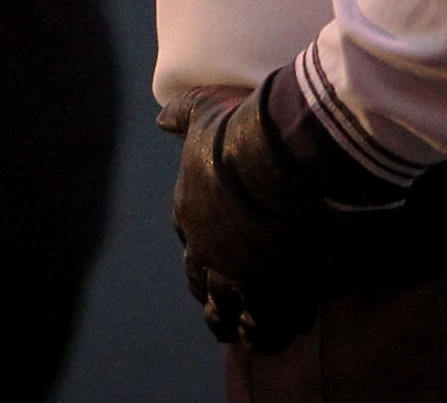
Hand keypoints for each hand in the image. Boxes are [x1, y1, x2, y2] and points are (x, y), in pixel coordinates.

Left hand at [173, 78, 335, 354]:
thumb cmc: (243, 131)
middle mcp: (207, 251)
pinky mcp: (273, 295)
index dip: (200, 249)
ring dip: (241, 323)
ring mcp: (238, 278)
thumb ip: (182, 114)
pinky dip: (276, 330)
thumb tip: (160, 119)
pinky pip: (269, 324)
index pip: (188, 239)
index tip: (210, 257)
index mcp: (189, 212)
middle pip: (204, 285)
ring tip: (252, 335)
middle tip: (224, 310)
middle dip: (214, 297)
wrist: (284, 161)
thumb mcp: (204, 111)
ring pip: (232, 313)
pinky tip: (286, 331)